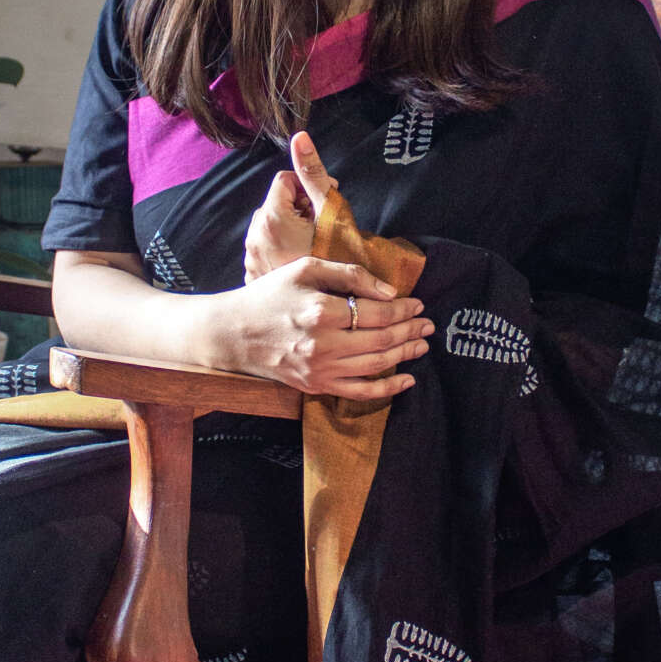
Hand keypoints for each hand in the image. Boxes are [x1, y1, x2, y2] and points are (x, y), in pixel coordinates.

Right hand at [224, 254, 432, 397]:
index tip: (417, 303)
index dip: (402, 308)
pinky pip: (359, 392)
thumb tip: (388, 290)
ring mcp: (319, 369)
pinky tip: (407, 379)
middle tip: (427, 324)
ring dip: (405, 354)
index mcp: (321, 310)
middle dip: (410, 330)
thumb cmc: (269, 295)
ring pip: (375, 365)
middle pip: (381, 340)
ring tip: (421, 344)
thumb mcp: (304, 269)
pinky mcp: (315, 386)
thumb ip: (348, 274)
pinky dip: (387, 389)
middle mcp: (323, 344)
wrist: (233, 333)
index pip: (376, 312)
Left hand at [244, 131, 336, 281]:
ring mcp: (253, 258)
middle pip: (277, 204)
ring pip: (272, 227)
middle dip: (299, 209)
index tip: (324, 207)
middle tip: (322, 228)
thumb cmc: (339, 258)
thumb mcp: (332, 211)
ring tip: (314, 247)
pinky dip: (281, 249)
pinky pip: (267, 249)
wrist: (338, 308)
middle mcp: (254, 237)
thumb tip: (299, 135)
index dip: (309, 189)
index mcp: (271, 218)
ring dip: (291, 229)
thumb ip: (313, 171)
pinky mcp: (255, 275)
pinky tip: (301, 261)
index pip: (285, 180)